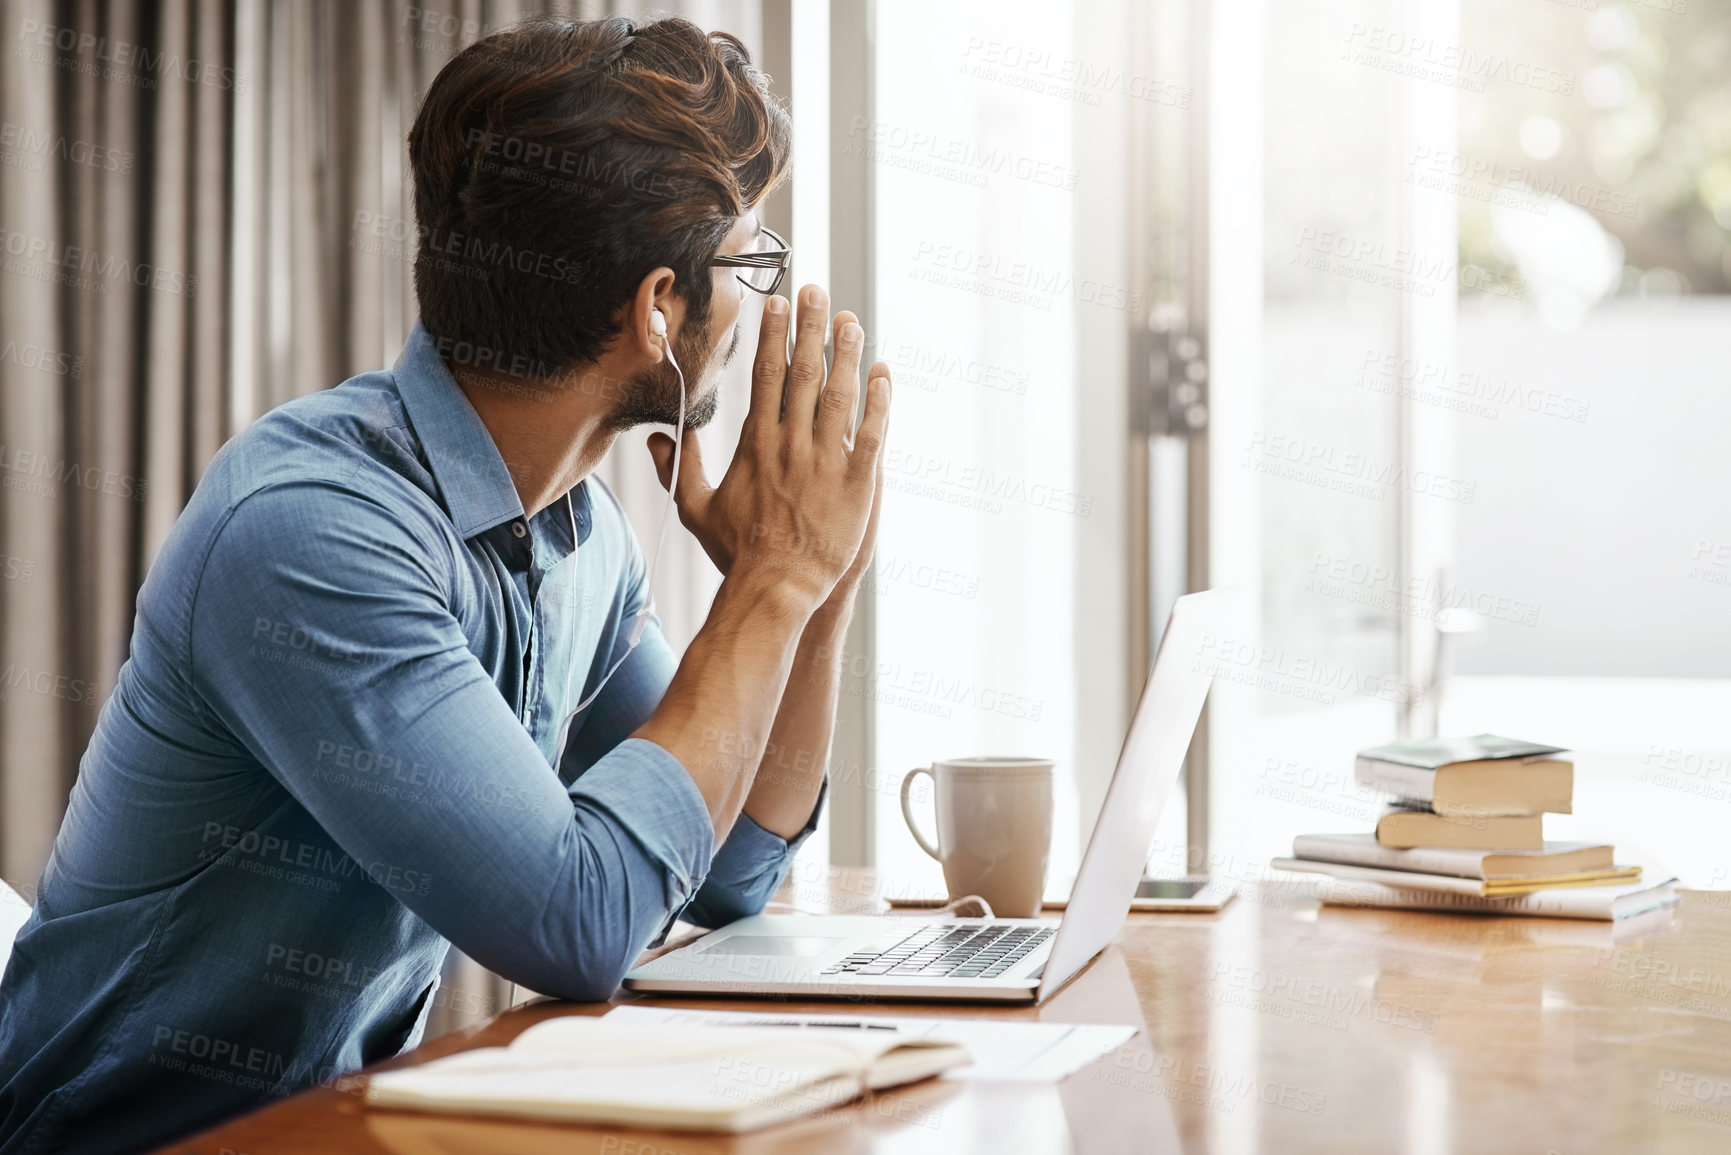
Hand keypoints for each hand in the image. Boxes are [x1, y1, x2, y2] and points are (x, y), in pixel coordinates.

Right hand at [647, 285, 890, 611]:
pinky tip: (883, 375)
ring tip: (851, 322)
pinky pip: (873, 433)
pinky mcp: (857, 482)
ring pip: (840, 395)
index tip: (778, 305)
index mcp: (756, 444)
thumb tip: (656, 440)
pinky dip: (880, 401)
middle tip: (818, 292)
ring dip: (848, 354)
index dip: (773, 336)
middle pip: (804, 372)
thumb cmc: (738, 553)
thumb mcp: (696, 509)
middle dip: (810, 327)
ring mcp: (826, 461)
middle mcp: (791, 444)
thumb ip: (679, 469)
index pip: (765, 376)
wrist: (776, 588)